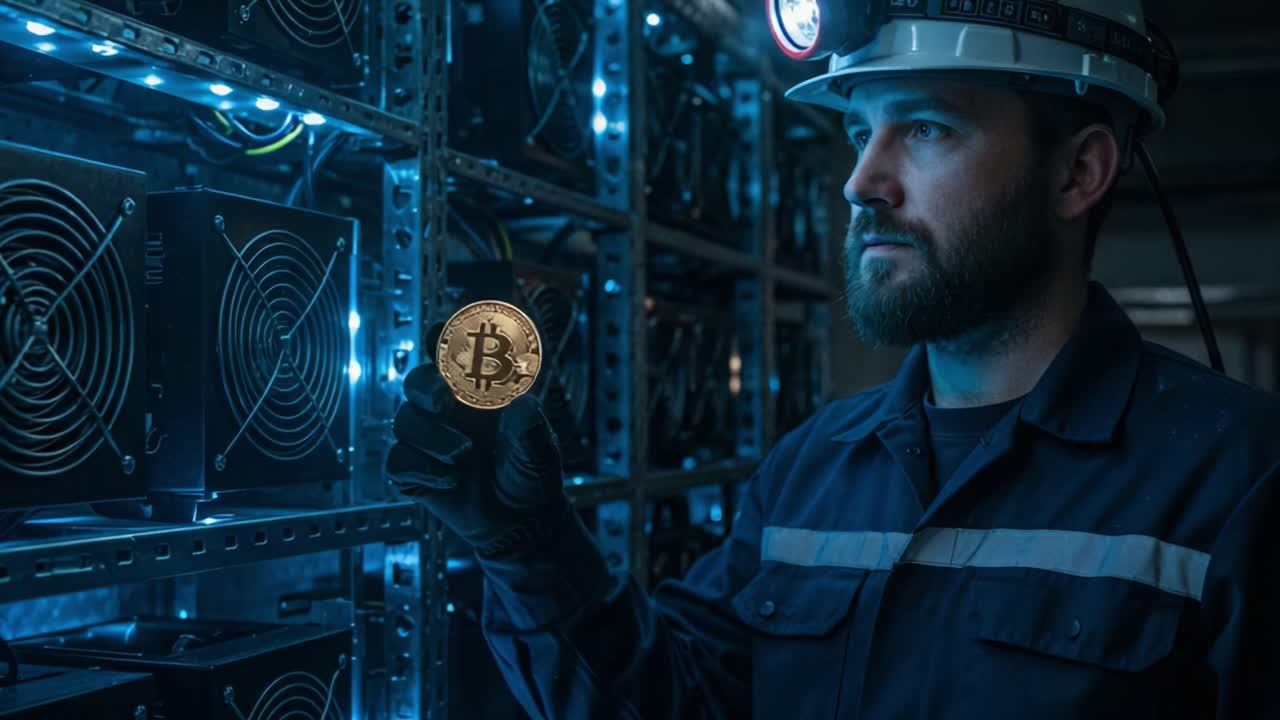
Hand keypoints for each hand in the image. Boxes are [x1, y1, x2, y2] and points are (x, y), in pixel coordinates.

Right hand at [385, 324, 566, 556]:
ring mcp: (428, 439)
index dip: (442, 339)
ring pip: (405, 421)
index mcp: (477, 391)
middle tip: (444, 401)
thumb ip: (529, 426)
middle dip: (426, 386)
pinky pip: (398, 460)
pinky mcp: (414, 471)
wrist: (520, 521)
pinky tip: (452, 480)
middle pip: (417, 382)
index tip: (441, 333)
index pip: (452, 356)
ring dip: (434, 438)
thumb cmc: (530, 472)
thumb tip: (522, 404)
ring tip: (464, 456)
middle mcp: (447, 409)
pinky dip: (424, 470)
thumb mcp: (539, 449)